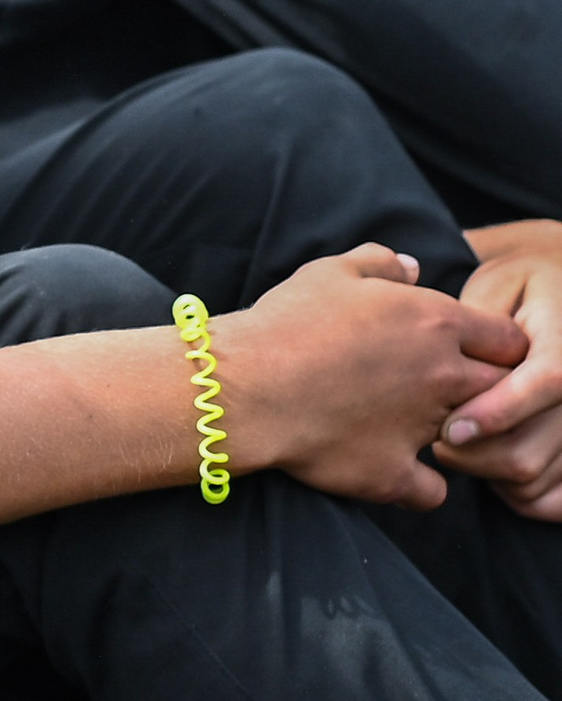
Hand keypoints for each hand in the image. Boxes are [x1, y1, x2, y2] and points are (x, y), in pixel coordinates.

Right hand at [213, 244, 525, 509]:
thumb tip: (411, 267)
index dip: (493, 343)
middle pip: (504, 388)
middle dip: (485, 387)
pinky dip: (419, 484)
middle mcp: (442, 376)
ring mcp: (423, 428)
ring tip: (408, 419)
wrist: (245, 385)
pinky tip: (395, 467)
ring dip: (450, 429)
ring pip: (470, 437)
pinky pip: (432, 491)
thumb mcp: (329, 272)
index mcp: (434, 322)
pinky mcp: (394, 472)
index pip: (507, 337)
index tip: (467, 347)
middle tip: (442, 384)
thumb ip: (380, 262)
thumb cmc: (286, 322)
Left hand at [435, 220, 561, 517]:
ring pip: (533, 479)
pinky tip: (493, 468)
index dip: (496, 413)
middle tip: (436, 436)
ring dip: (486, 473)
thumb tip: (454, 367)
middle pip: (530, 449)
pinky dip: (518, 495)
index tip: (450, 429)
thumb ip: (479, 324)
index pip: (548, 383)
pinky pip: (551, 500)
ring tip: (461, 440)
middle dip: (472, 453)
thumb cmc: (522, 286)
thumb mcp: (499, 284)